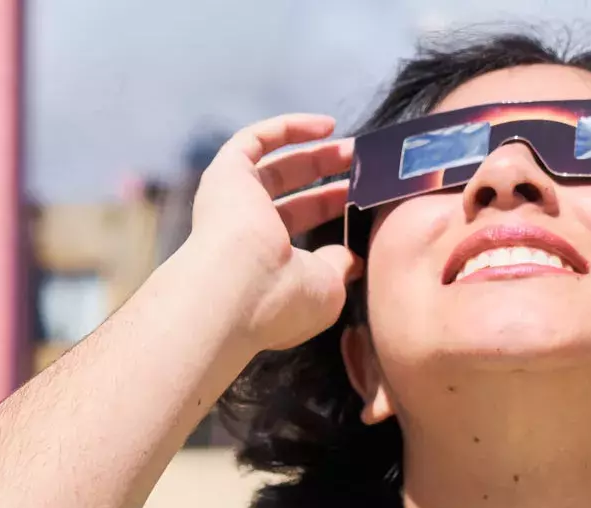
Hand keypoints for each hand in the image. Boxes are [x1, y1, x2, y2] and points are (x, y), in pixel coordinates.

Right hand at [184, 114, 360, 348]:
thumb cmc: (283, 298)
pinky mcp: (226, 173)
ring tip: (355, 147)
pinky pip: (256, 139)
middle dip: (329, 175)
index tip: (364, 194)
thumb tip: (354, 260)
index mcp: (265, 259)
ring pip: (276, 164)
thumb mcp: (327, 288)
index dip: (332, 205)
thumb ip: (339, 266)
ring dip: (316, 152)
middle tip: (364, 164)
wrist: (240, 290)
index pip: (300, 223)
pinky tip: (327, 125)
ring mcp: (232, 199)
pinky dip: (289, 128)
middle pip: (291, 191)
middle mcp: (243, 229)